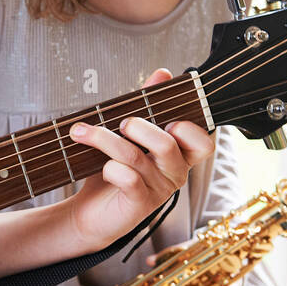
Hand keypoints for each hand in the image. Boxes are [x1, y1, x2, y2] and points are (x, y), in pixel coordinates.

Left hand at [63, 69, 213, 250]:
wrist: (89, 212)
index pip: (203, 142)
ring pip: (138, 157)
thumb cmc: (112, 170)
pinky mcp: (139, 205)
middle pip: (168, 144)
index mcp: (178, 155)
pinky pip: (128, 179)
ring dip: (106, 140)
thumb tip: (163, 73)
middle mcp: (174, 173)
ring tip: (82, 132)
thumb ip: (147, 105)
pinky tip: (102, 168)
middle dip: (140, 126)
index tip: (168, 119)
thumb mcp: (128, 135)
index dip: (191, 129)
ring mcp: (158, 191)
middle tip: (121, 122)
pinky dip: (110, 168)